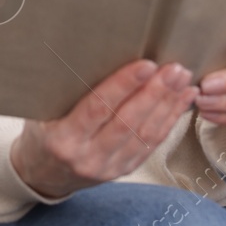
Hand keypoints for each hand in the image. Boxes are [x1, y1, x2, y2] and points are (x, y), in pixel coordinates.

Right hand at [10, 60, 196, 200]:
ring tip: (183, 80)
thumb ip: (67, 90)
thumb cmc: (42, 132)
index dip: (123, 86)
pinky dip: (169, 120)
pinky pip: (151, 144)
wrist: (42, 174)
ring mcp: (109, 167)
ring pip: (145, 134)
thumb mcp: (42, 111)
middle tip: (173, 69)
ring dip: (168, 105)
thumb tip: (98, 51)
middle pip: (128, 122)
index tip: (145, 66)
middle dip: (155, 93)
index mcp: (63, 139)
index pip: (98, 109)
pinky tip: (182, 101)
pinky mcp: (125, 170)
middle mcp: (88, 157)